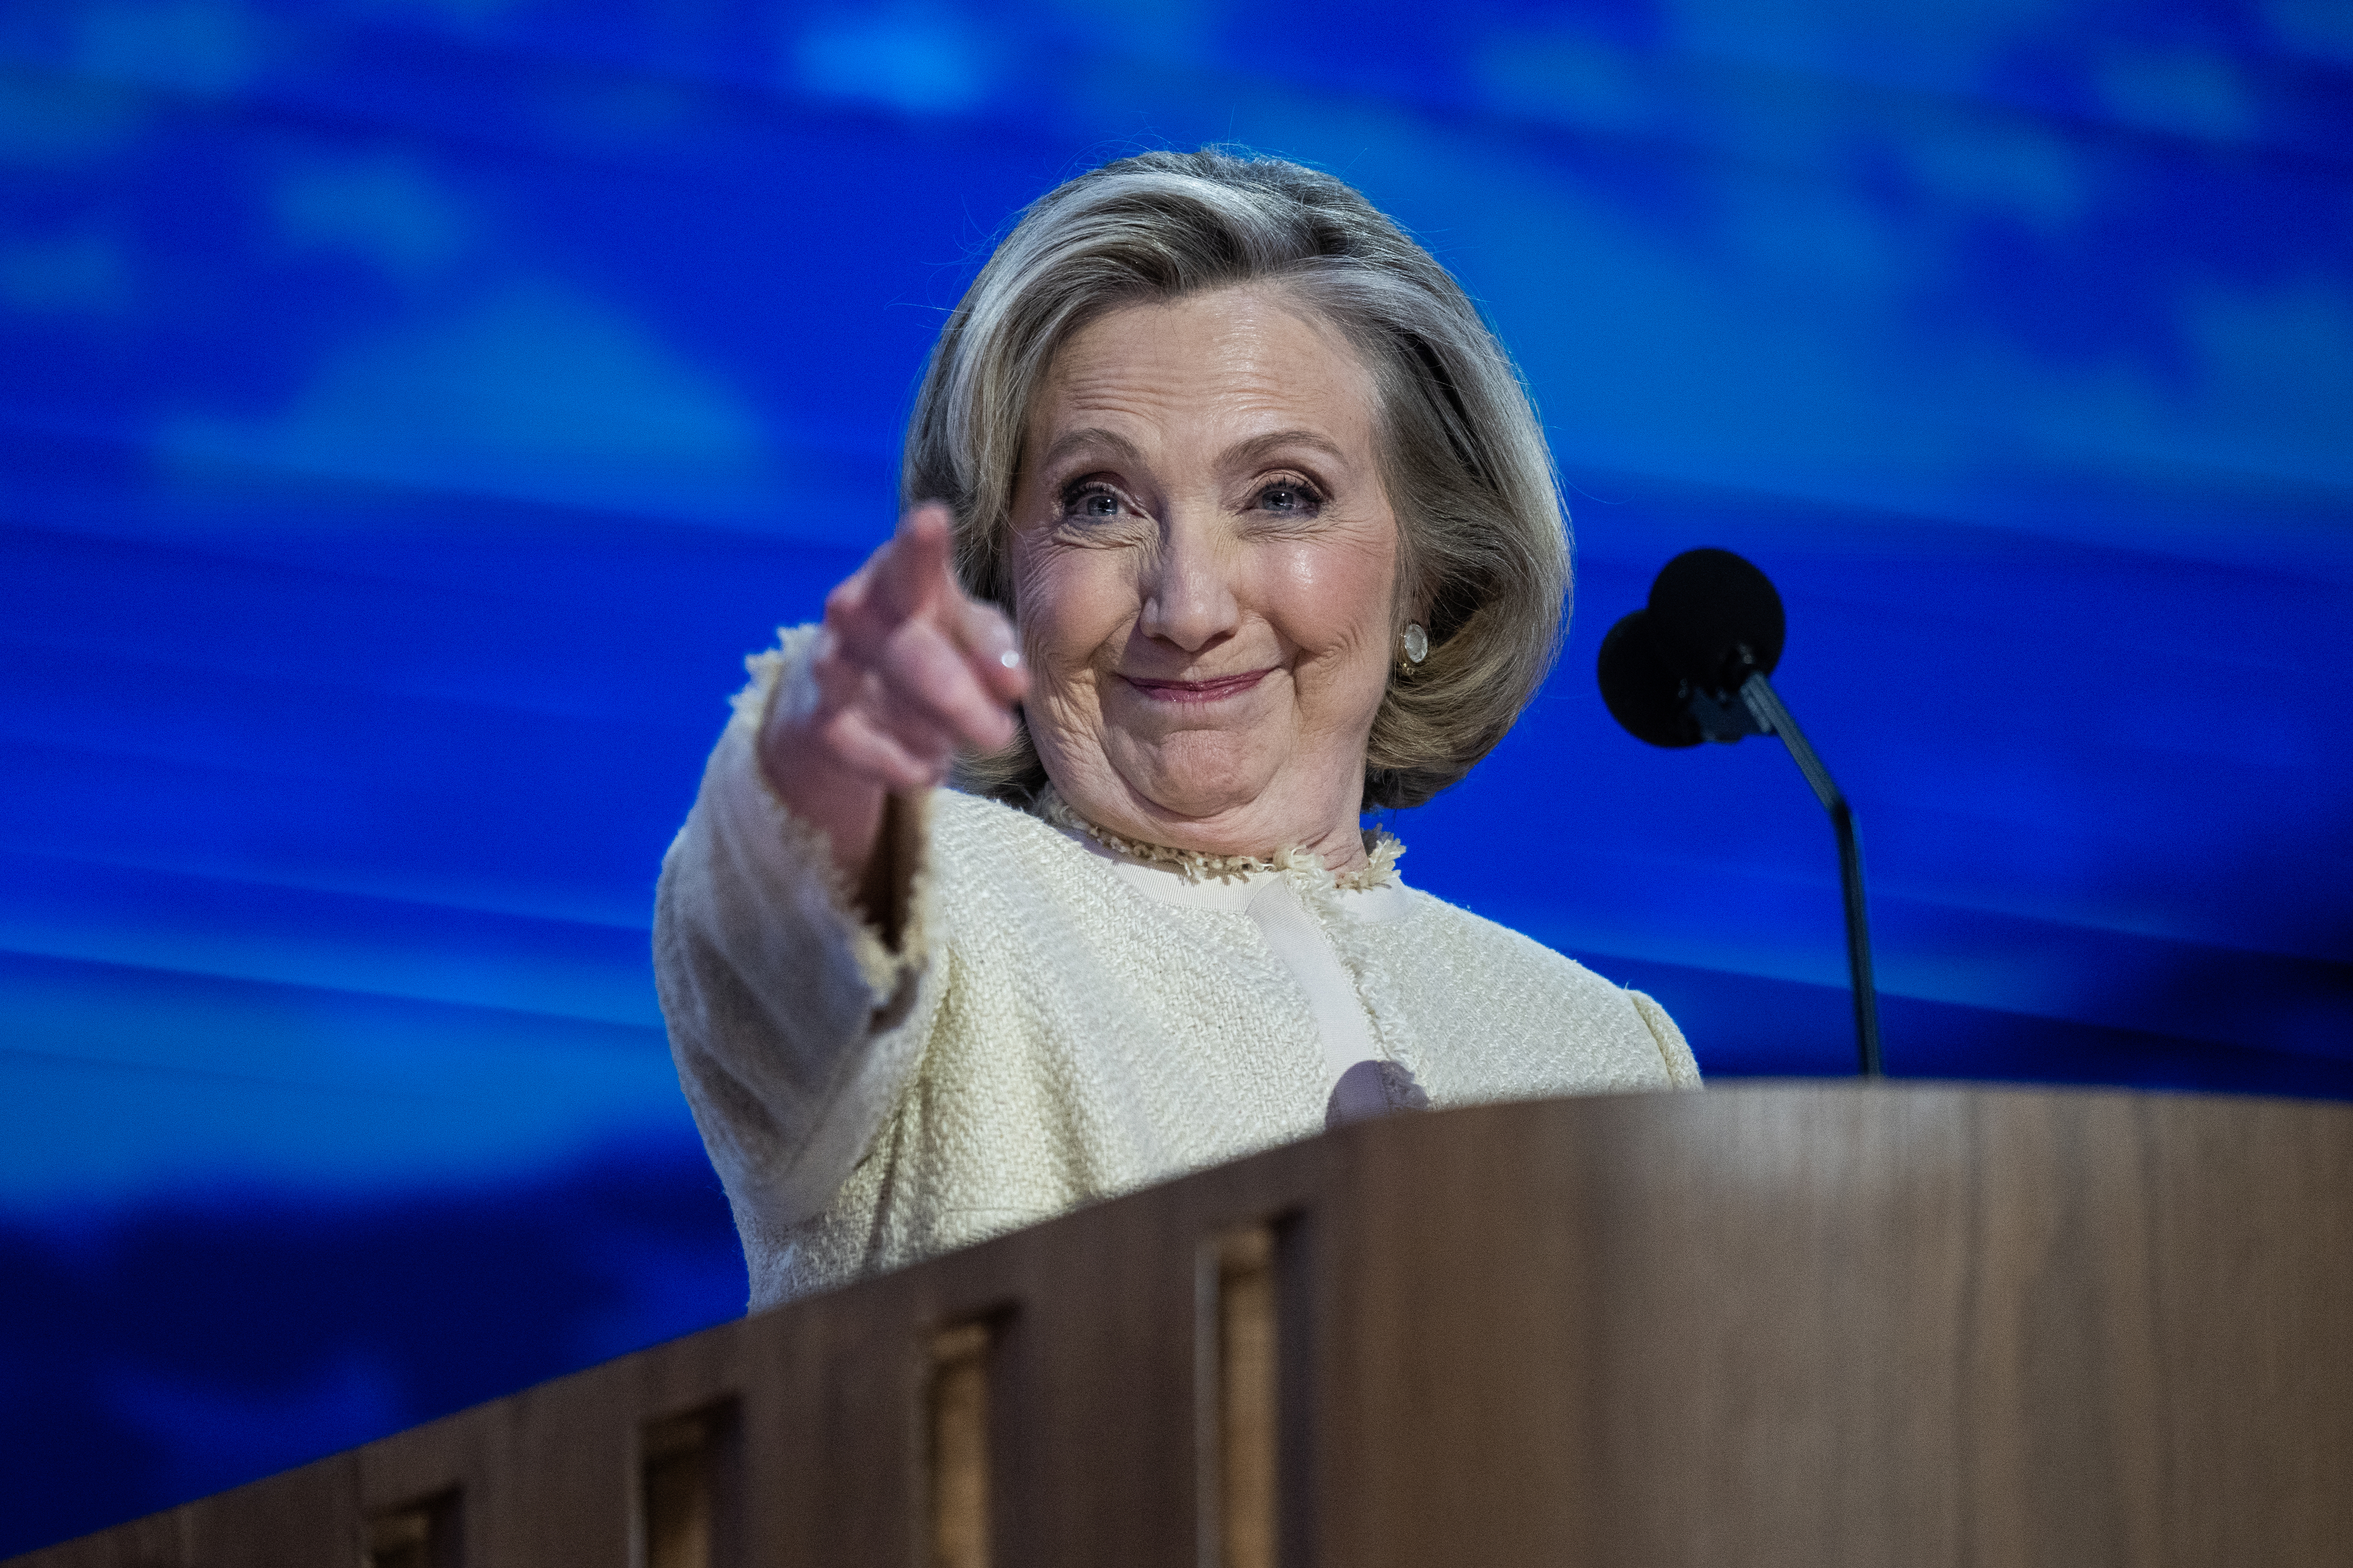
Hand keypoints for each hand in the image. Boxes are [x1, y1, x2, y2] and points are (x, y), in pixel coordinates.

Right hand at [759, 504, 1027, 889]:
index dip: (920, 545)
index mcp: (900, 572)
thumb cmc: (926, 643)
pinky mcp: (815, 718)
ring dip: (933, 728)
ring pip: (880, 696)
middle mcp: (856, 608)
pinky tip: (928, 769)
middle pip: (909, 649)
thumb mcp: (967, 632)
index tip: (930, 522)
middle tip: (1001, 737)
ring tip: (965, 744)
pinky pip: (858, 746)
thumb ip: (993, 647)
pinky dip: (901, 765)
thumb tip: (1013, 684)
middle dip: (958, 699)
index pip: (909, 555)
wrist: (844, 697)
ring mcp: (829, 662)